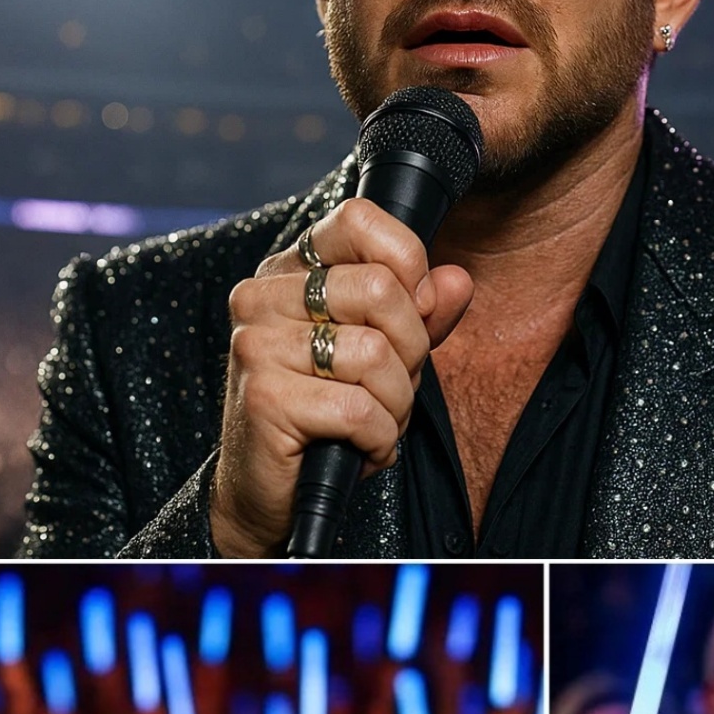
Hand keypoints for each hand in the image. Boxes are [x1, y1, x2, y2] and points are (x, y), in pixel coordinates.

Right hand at [210, 198, 472, 556]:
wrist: (269, 493)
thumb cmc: (325, 417)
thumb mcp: (384, 356)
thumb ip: (421, 314)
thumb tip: (457, 281)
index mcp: (289, 272)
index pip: (358, 220)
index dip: (407, 265)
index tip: (412, 312)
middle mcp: (262, 297)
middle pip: (380, 288)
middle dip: (410, 351)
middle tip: (389, 388)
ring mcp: (257, 344)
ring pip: (375, 352)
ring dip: (394, 403)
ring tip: (372, 423)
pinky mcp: (264, 396)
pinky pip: (359, 408)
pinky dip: (378, 438)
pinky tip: (358, 447)